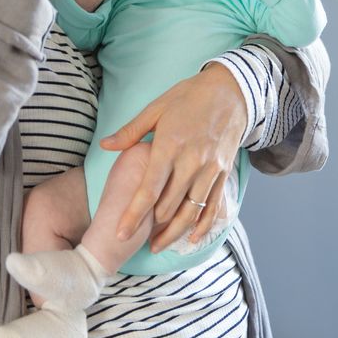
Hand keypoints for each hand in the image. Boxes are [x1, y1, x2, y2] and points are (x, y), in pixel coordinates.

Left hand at [100, 63, 246, 250]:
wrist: (231, 91)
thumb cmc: (189, 96)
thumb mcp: (157, 107)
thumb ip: (131, 131)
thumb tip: (105, 145)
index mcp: (169, 146)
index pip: (148, 190)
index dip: (133, 215)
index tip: (120, 233)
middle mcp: (191, 162)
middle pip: (168, 207)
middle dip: (149, 227)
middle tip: (134, 240)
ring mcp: (210, 170)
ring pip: (190, 212)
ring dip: (173, 233)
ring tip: (157, 246)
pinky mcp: (223, 173)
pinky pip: (213, 207)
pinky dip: (202, 226)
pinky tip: (191, 238)